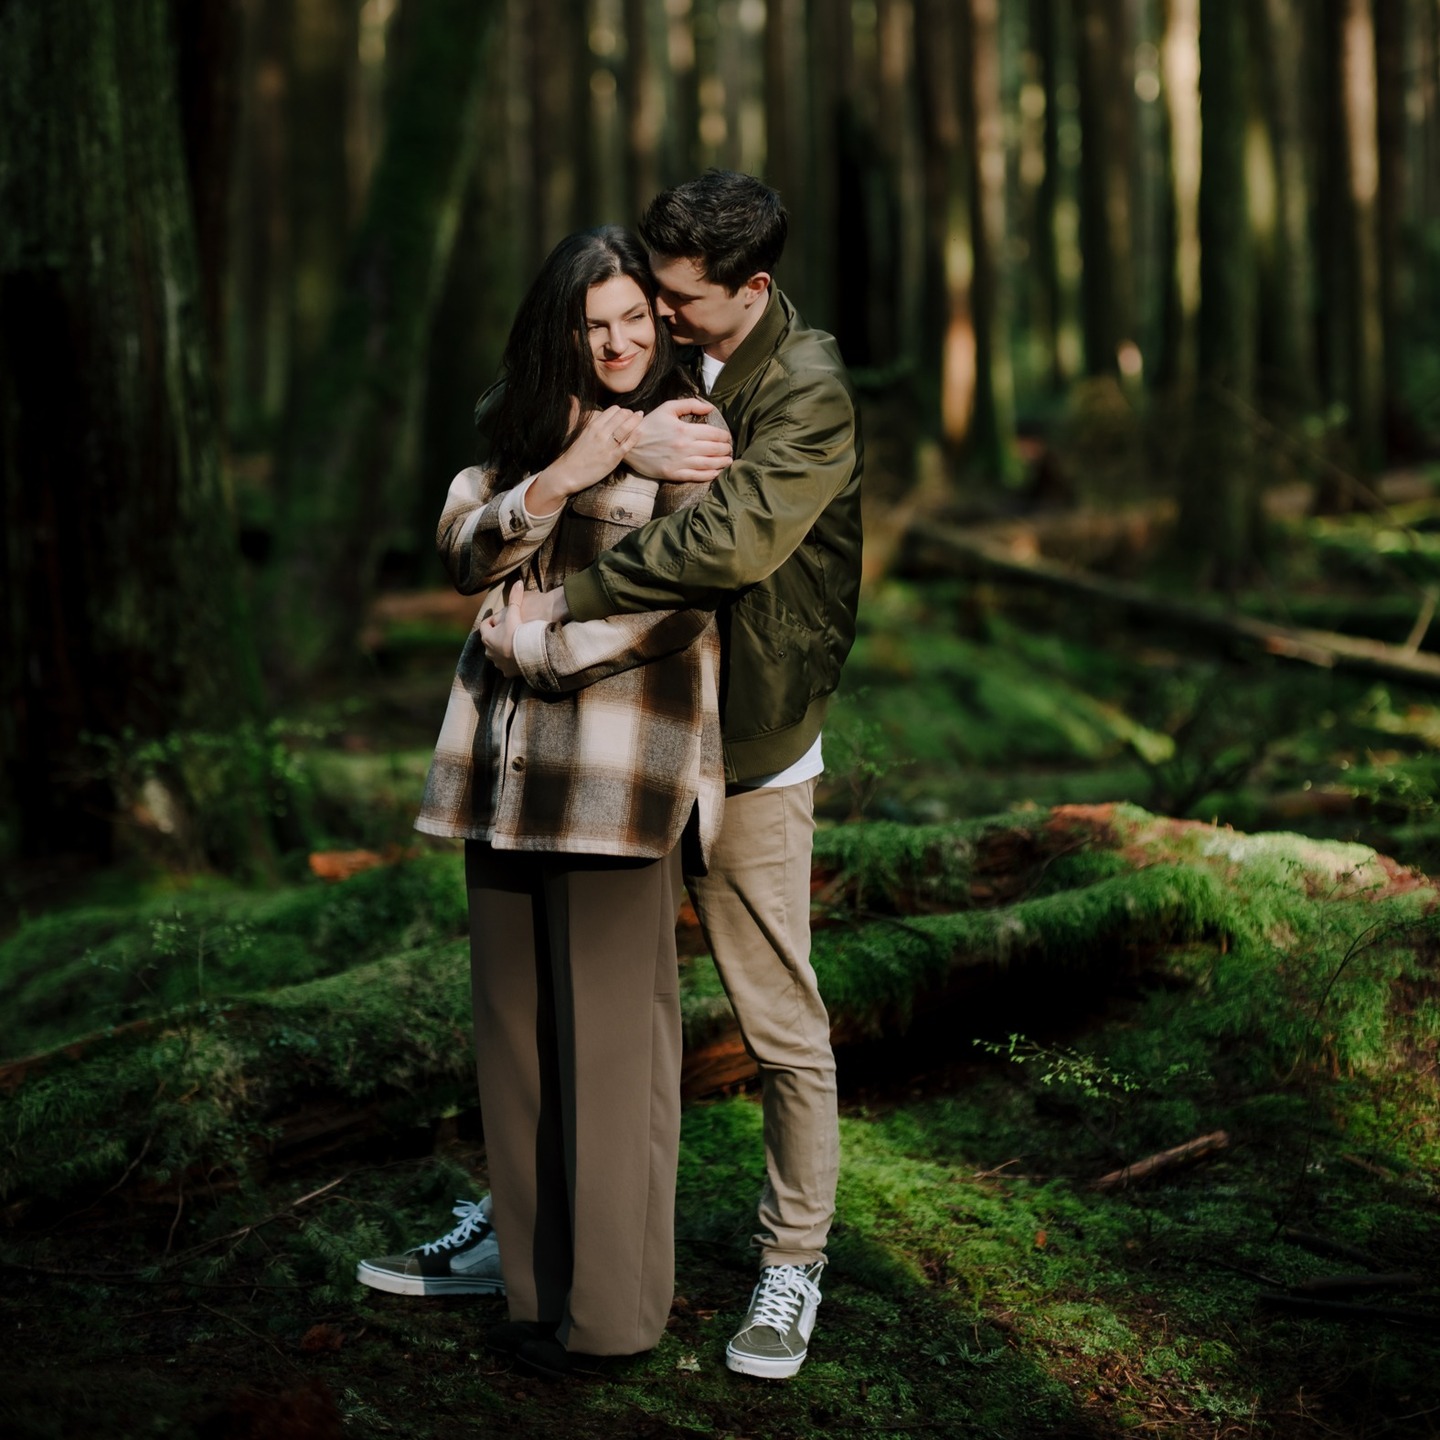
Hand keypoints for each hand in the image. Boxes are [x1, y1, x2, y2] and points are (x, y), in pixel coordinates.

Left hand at [480, 580, 525, 676]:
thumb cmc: (518, 632)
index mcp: (487, 637)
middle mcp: (489, 651)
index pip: (485, 626)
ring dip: (505, 649)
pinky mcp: (507, 672)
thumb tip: (517, 582)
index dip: (492, 621)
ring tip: (517, 644)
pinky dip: (513, 662)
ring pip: (499, 654)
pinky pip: (508, 666)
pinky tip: (521, 657)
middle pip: (491, 641)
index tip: (500, 618)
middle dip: (498, 636)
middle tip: (510, 630)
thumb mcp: (514, 612)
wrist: (528, 654)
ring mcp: (498, 663)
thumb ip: (515, 597)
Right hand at [528, 404, 643, 513]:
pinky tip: (640, 432)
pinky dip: (635, 436)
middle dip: (630, 413)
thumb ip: (575, 412)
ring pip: (626, 428)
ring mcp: (608, 445)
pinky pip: (627, 444)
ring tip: (640, 417)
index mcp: (593, 425)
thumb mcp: (574, 429)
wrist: (567, 473)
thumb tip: (572, 398)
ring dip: (636, 420)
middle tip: (636, 415)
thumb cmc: (572, 453)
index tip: (625, 413)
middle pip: (622, 416)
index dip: (621, 410)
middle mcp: (601, 433)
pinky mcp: (613, 458)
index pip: (613, 410)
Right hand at [626, 397, 731, 481]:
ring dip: (722, 463)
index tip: (727, 437)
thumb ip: (690, 404)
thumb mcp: (668, 408)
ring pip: (709, 464)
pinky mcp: (674, 474)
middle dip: (726, 449)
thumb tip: (710, 407)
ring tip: (728, 461)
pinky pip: (697, 476)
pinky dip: (710, 475)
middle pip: (715, 449)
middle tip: (729, 449)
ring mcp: (680, 462)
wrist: (629, 443)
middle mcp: (685, 447)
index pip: (714, 434)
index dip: (724, 436)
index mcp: (685, 430)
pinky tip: (717, 473)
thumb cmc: (649, 424)